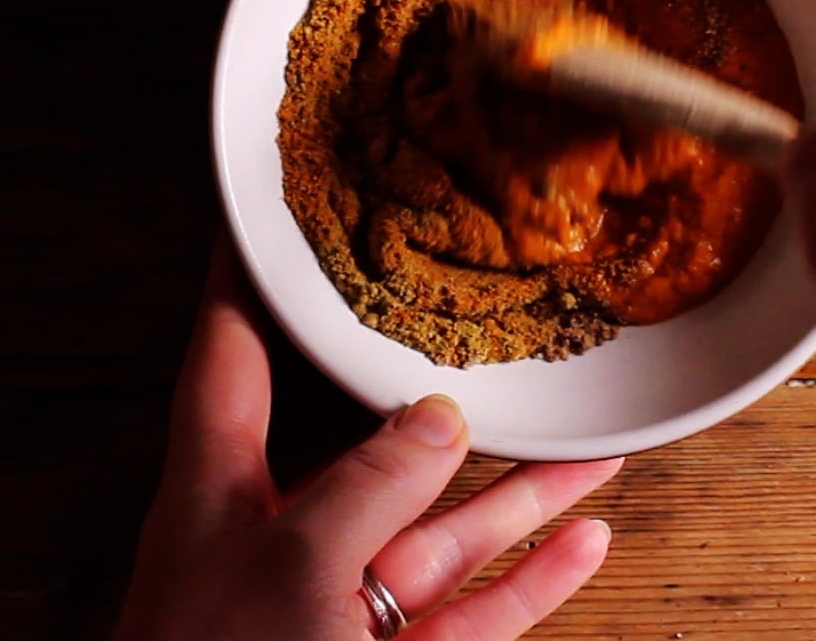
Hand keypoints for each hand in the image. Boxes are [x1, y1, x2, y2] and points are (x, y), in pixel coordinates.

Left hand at [117, 243, 621, 640]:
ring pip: (441, 536)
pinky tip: (582, 546)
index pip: (229, 357)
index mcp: (216, 494)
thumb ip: (368, 486)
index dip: (248, 281)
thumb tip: (438, 419)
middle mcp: (278, 541)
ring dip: (522, 497)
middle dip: (451, 401)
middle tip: (506, 343)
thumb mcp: (289, 569)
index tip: (272, 214)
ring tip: (599, 450)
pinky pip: (465, 616)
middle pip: (374, 448)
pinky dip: (528, 584)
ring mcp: (336, 613)